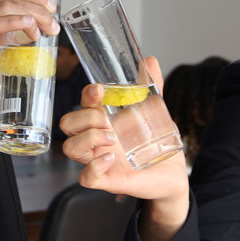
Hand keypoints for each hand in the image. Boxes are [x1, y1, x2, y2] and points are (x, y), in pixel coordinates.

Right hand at [60, 56, 189, 240]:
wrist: (171, 172)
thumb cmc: (155, 142)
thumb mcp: (154, 112)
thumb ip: (151, 87)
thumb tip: (150, 60)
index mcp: (103, 119)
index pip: (83, 103)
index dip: (86, 95)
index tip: (100, 90)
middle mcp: (95, 139)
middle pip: (68, 124)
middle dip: (86, 117)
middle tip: (109, 121)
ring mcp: (97, 159)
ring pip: (70, 148)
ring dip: (88, 139)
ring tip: (112, 139)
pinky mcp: (106, 180)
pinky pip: (85, 178)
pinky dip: (94, 167)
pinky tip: (111, 159)